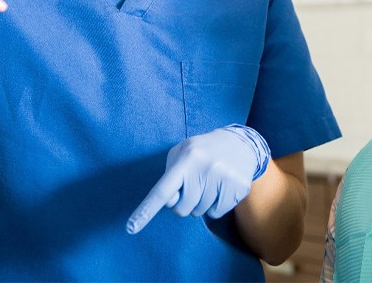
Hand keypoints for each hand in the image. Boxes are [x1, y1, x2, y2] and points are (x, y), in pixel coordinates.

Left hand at [127, 124, 270, 233]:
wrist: (241, 143)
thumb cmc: (203, 151)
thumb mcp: (183, 152)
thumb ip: (169, 176)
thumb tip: (168, 201)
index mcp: (188, 157)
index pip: (163, 190)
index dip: (146, 210)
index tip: (131, 228)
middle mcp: (205, 168)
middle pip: (181, 209)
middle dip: (184, 201)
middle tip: (195, 182)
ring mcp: (223, 179)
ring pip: (199, 212)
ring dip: (201, 202)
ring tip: (210, 181)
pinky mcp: (237, 189)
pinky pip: (215, 214)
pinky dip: (215, 205)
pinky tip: (221, 187)